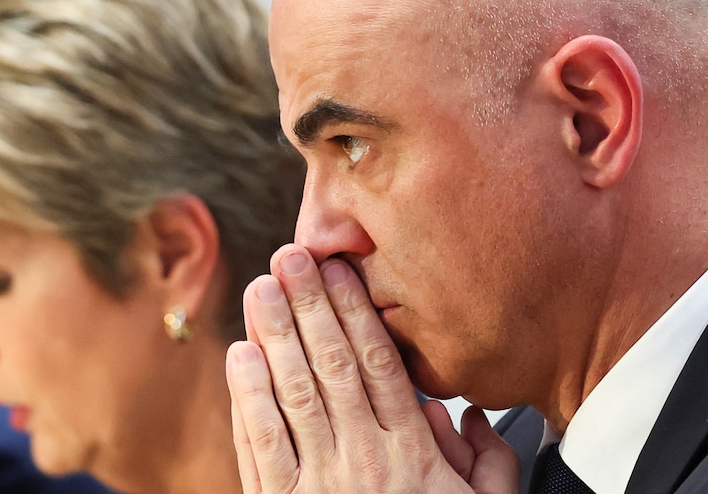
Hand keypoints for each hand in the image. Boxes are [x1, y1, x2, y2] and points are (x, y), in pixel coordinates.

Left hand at [225, 244, 516, 492]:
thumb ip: (488, 462)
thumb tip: (467, 413)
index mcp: (412, 455)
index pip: (380, 365)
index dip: (356, 312)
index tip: (339, 270)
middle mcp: (364, 459)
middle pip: (333, 366)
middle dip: (309, 306)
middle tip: (289, 257)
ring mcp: (319, 484)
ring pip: (293, 394)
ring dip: (274, 336)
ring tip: (260, 289)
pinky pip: (261, 447)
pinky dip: (247, 400)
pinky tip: (239, 357)